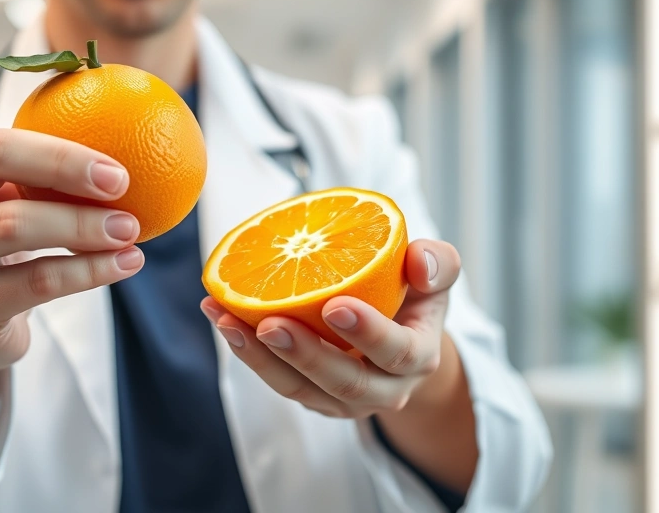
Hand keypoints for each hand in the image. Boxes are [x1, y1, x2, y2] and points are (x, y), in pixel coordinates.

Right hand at [0, 128, 144, 378]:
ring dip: (82, 226)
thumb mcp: (14, 212)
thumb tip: (128, 147)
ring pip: (15, 227)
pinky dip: (88, 271)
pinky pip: (38, 282)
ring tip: (130, 232)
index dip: (57, 151)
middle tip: (122, 188)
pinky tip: (125, 264)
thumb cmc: (6, 257)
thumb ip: (48, 182)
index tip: (115, 167)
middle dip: (66, 172)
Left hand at [200, 239, 460, 418]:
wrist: (401, 339)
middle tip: (268, 323)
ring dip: (258, 357)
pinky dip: (247, 352)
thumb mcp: (436, 275)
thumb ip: (437, 263)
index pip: (397, 352)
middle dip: (304, 354)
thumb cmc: (414, 297)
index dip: (368, 332)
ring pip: (300, 388)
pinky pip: (278, 381)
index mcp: (418, 357)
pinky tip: (221, 316)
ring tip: (226, 319)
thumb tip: (417, 258)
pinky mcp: (313, 397)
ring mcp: (344, 400)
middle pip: (344, 383)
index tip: (335, 305)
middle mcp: (384, 389)